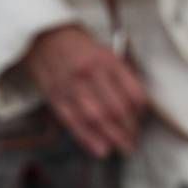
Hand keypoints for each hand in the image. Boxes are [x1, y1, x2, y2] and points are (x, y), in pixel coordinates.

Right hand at [19, 25, 147, 156]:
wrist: (44, 38)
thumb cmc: (79, 47)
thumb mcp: (106, 52)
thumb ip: (121, 75)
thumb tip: (137, 104)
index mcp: (108, 60)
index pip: (132, 92)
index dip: (141, 111)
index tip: (142, 120)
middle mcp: (91, 74)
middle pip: (116, 109)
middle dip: (129, 130)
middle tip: (134, 142)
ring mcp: (72, 87)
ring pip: (96, 118)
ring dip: (112, 137)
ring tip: (123, 148)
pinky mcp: (55, 97)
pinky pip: (74, 122)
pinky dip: (88, 139)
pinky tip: (101, 149)